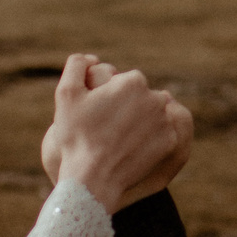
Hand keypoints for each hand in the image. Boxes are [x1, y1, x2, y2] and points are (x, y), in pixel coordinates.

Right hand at [40, 54, 182, 213]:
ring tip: (116, 139)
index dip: (107, 96)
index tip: (96, 112)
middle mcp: (155, 98)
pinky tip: (129, 149)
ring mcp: (165, 121)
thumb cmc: (76, 135)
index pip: (122, 82)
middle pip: (138, 97)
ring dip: (137, 121)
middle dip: (124, 107)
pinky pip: (159, 133)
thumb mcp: (66, 94)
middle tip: (105, 127)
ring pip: (150, 114)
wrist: (92, 178)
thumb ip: (77, 65)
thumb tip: (92, 58)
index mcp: (133, 81)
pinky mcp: (170, 142)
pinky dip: (147, 138)